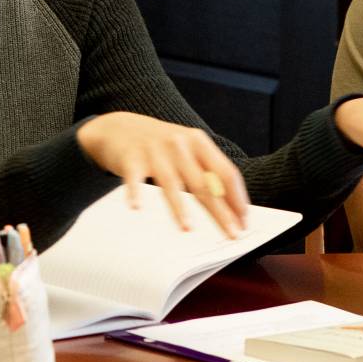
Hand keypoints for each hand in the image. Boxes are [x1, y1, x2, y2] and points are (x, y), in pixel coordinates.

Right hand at [75, 112, 249, 235]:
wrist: (119, 128)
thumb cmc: (159, 145)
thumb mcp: (187, 148)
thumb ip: (206, 170)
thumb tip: (230, 207)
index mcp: (199, 142)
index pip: (225, 172)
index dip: (237, 199)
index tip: (243, 222)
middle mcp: (179, 144)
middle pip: (203, 183)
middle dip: (220, 211)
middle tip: (231, 234)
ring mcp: (154, 151)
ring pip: (172, 184)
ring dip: (180, 208)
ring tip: (188, 229)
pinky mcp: (131, 158)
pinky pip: (135, 180)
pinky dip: (136, 194)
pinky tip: (137, 208)